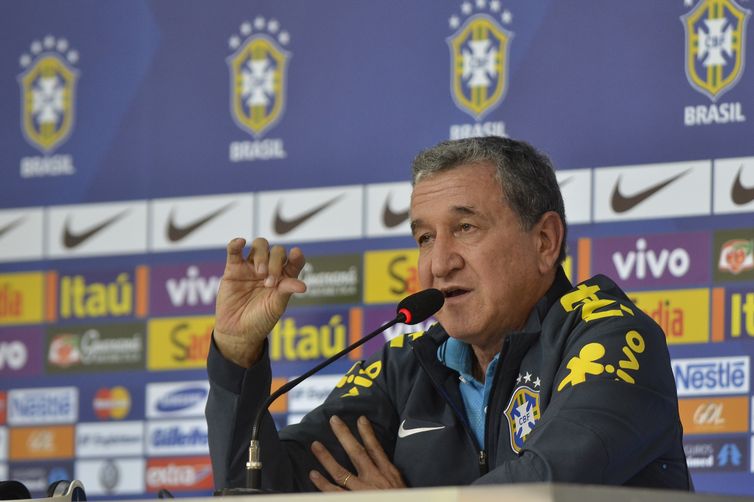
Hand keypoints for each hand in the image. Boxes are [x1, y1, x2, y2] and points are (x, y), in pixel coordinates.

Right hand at [213, 237, 305, 367]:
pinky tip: (240, 242)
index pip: (294, 261)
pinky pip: (234, 251)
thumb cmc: (260, 320)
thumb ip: (286, 292)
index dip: (297, 256)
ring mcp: (251, 267)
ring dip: (262, 255)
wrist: (238, 332)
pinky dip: (236, 244)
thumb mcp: (276, 307)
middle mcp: (270, 269)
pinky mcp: (233, 269)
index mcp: (284, 278)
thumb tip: (303, 285)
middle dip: (275, 263)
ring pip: (260, 246)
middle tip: (269, 283)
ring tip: (259, 273)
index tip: (296, 254)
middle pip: (277, 251)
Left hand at [309, 415, 405, 490]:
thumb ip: (391, 475)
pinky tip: (313, 475)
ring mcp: (362, 491)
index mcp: (388, 473)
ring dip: (326, 458)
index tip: (360, 419)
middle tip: (333, 420)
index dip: (367, 433)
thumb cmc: (404, 498)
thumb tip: (383, 463)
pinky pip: (335, 493)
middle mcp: (374, 479)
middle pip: (356, 453)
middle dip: (344, 435)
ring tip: (315, 445)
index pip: (376, 449)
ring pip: (341, 472)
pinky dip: (323, 484)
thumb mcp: (401, 485)